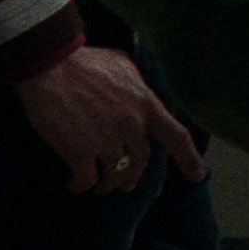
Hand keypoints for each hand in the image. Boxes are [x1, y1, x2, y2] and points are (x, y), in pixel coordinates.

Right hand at [14, 42, 203, 197]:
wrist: (50, 67)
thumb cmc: (84, 61)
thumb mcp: (123, 66)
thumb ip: (136, 83)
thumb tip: (139, 91)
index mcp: (146, 105)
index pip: (177, 137)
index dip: (189, 159)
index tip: (198, 176)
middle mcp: (132, 126)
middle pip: (141, 161)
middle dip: (133, 176)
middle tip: (126, 184)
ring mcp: (107, 141)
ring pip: (115, 174)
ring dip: (109, 184)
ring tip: (101, 188)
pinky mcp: (79, 152)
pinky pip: (86, 179)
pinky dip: (82, 186)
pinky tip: (76, 186)